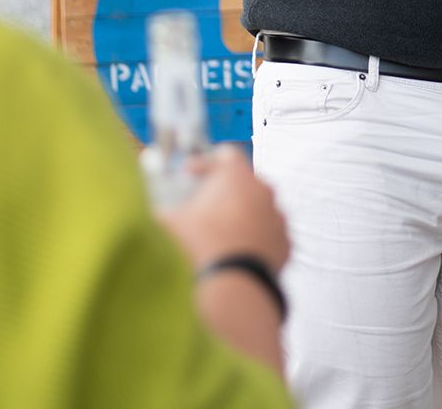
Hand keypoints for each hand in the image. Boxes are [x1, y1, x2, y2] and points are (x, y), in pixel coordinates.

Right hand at [157, 144, 289, 272]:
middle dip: (226, 191)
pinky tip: (238, 253)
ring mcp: (278, 217)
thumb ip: (164, 210)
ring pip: (260, 208)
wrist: (231, 286)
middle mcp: (263, 191)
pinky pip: (269, 234)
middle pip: (245, 182)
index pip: (226, 155)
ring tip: (220, 234)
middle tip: (205, 205)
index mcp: (237, 176)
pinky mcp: (285, 243)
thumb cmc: (201, 247)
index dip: (206, 162)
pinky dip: (256, 239)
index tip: (190, 173)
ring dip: (243, 216)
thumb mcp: (170, 222)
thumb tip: (156, 215)